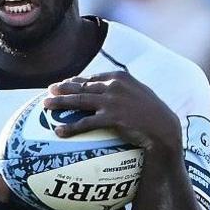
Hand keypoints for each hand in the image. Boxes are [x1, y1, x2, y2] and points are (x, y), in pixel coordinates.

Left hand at [42, 72, 179, 150]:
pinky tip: (59, 132)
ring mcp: (112, 101)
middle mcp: (114, 86)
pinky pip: (85, 123)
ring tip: (45, 106)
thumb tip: (111, 93)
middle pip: (81, 86)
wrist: (164, 128)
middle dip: (63, 88)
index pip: (92, 78)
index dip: (76, 81)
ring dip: (60, 103)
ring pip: (79, 101)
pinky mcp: (111, 118)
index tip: (65, 83)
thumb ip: (124, 90)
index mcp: (120, 77)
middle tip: (49, 90)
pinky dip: (70, 127)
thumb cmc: (153, 114)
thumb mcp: (140, 94)